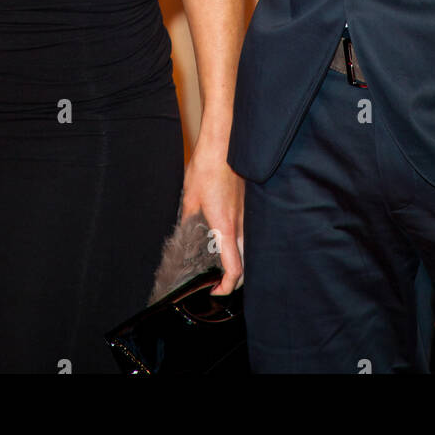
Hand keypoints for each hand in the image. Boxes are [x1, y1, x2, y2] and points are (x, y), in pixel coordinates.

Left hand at [181, 143, 243, 296]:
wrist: (223, 143)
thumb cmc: (206, 168)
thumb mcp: (189, 198)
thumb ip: (189, 221)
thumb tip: (185, 236)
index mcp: (225, 227)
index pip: (234, 269)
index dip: (226, 287)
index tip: (214, 291)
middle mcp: (241, 224)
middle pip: (244, 263)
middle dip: (233, 278)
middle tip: (216, 281)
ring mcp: (248, 214)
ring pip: (247, 248)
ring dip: (237, 260)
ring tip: (219, 262)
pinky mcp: (249, 204)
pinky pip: (247, 231)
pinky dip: (240, 243)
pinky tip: (225, 236)